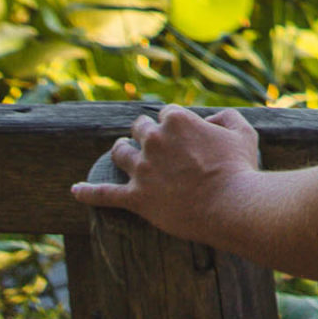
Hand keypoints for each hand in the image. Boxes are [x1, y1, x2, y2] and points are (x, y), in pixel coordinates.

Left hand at [71, 105, 263, 244]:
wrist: (232, 205)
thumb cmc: (240, 169)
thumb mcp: (243, 132)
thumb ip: (225, 117)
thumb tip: (209, 121)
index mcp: (177, 120)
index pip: (167, 113)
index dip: (175, 123)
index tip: (183, 134)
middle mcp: (154, 140)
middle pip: (141, 128)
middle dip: (147, 133)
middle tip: (157, 146)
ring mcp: (142, 170)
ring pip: (120, 153)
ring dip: (121, 150)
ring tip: (122, 152)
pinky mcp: (136, 197)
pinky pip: (103, 194)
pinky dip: (87, 192)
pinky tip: (75, 191)